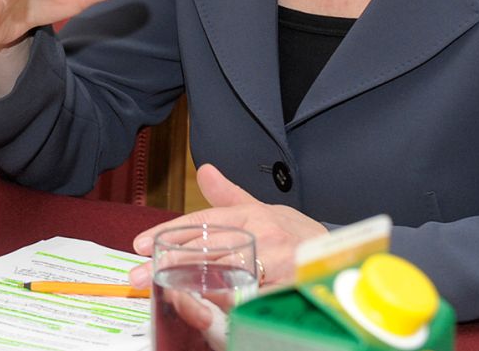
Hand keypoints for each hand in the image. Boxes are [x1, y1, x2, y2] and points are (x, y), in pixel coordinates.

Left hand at [129, 163, 328, 288]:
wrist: (340, 254)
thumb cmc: (295, 234)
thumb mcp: (262, 209)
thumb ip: (228, 194)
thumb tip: (204, 170)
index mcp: (251, 214)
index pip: (201, 221)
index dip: (166, 231)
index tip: (138, 244)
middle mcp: (261, 234)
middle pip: (205, 249)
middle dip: (168, 263)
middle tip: (138, 275)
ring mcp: (276, 262)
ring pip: (224, 274)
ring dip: (190, 285)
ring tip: (159, 291)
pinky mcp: (287, 286)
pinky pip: (251, 298)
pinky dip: (226, 304)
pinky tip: (202, 308)